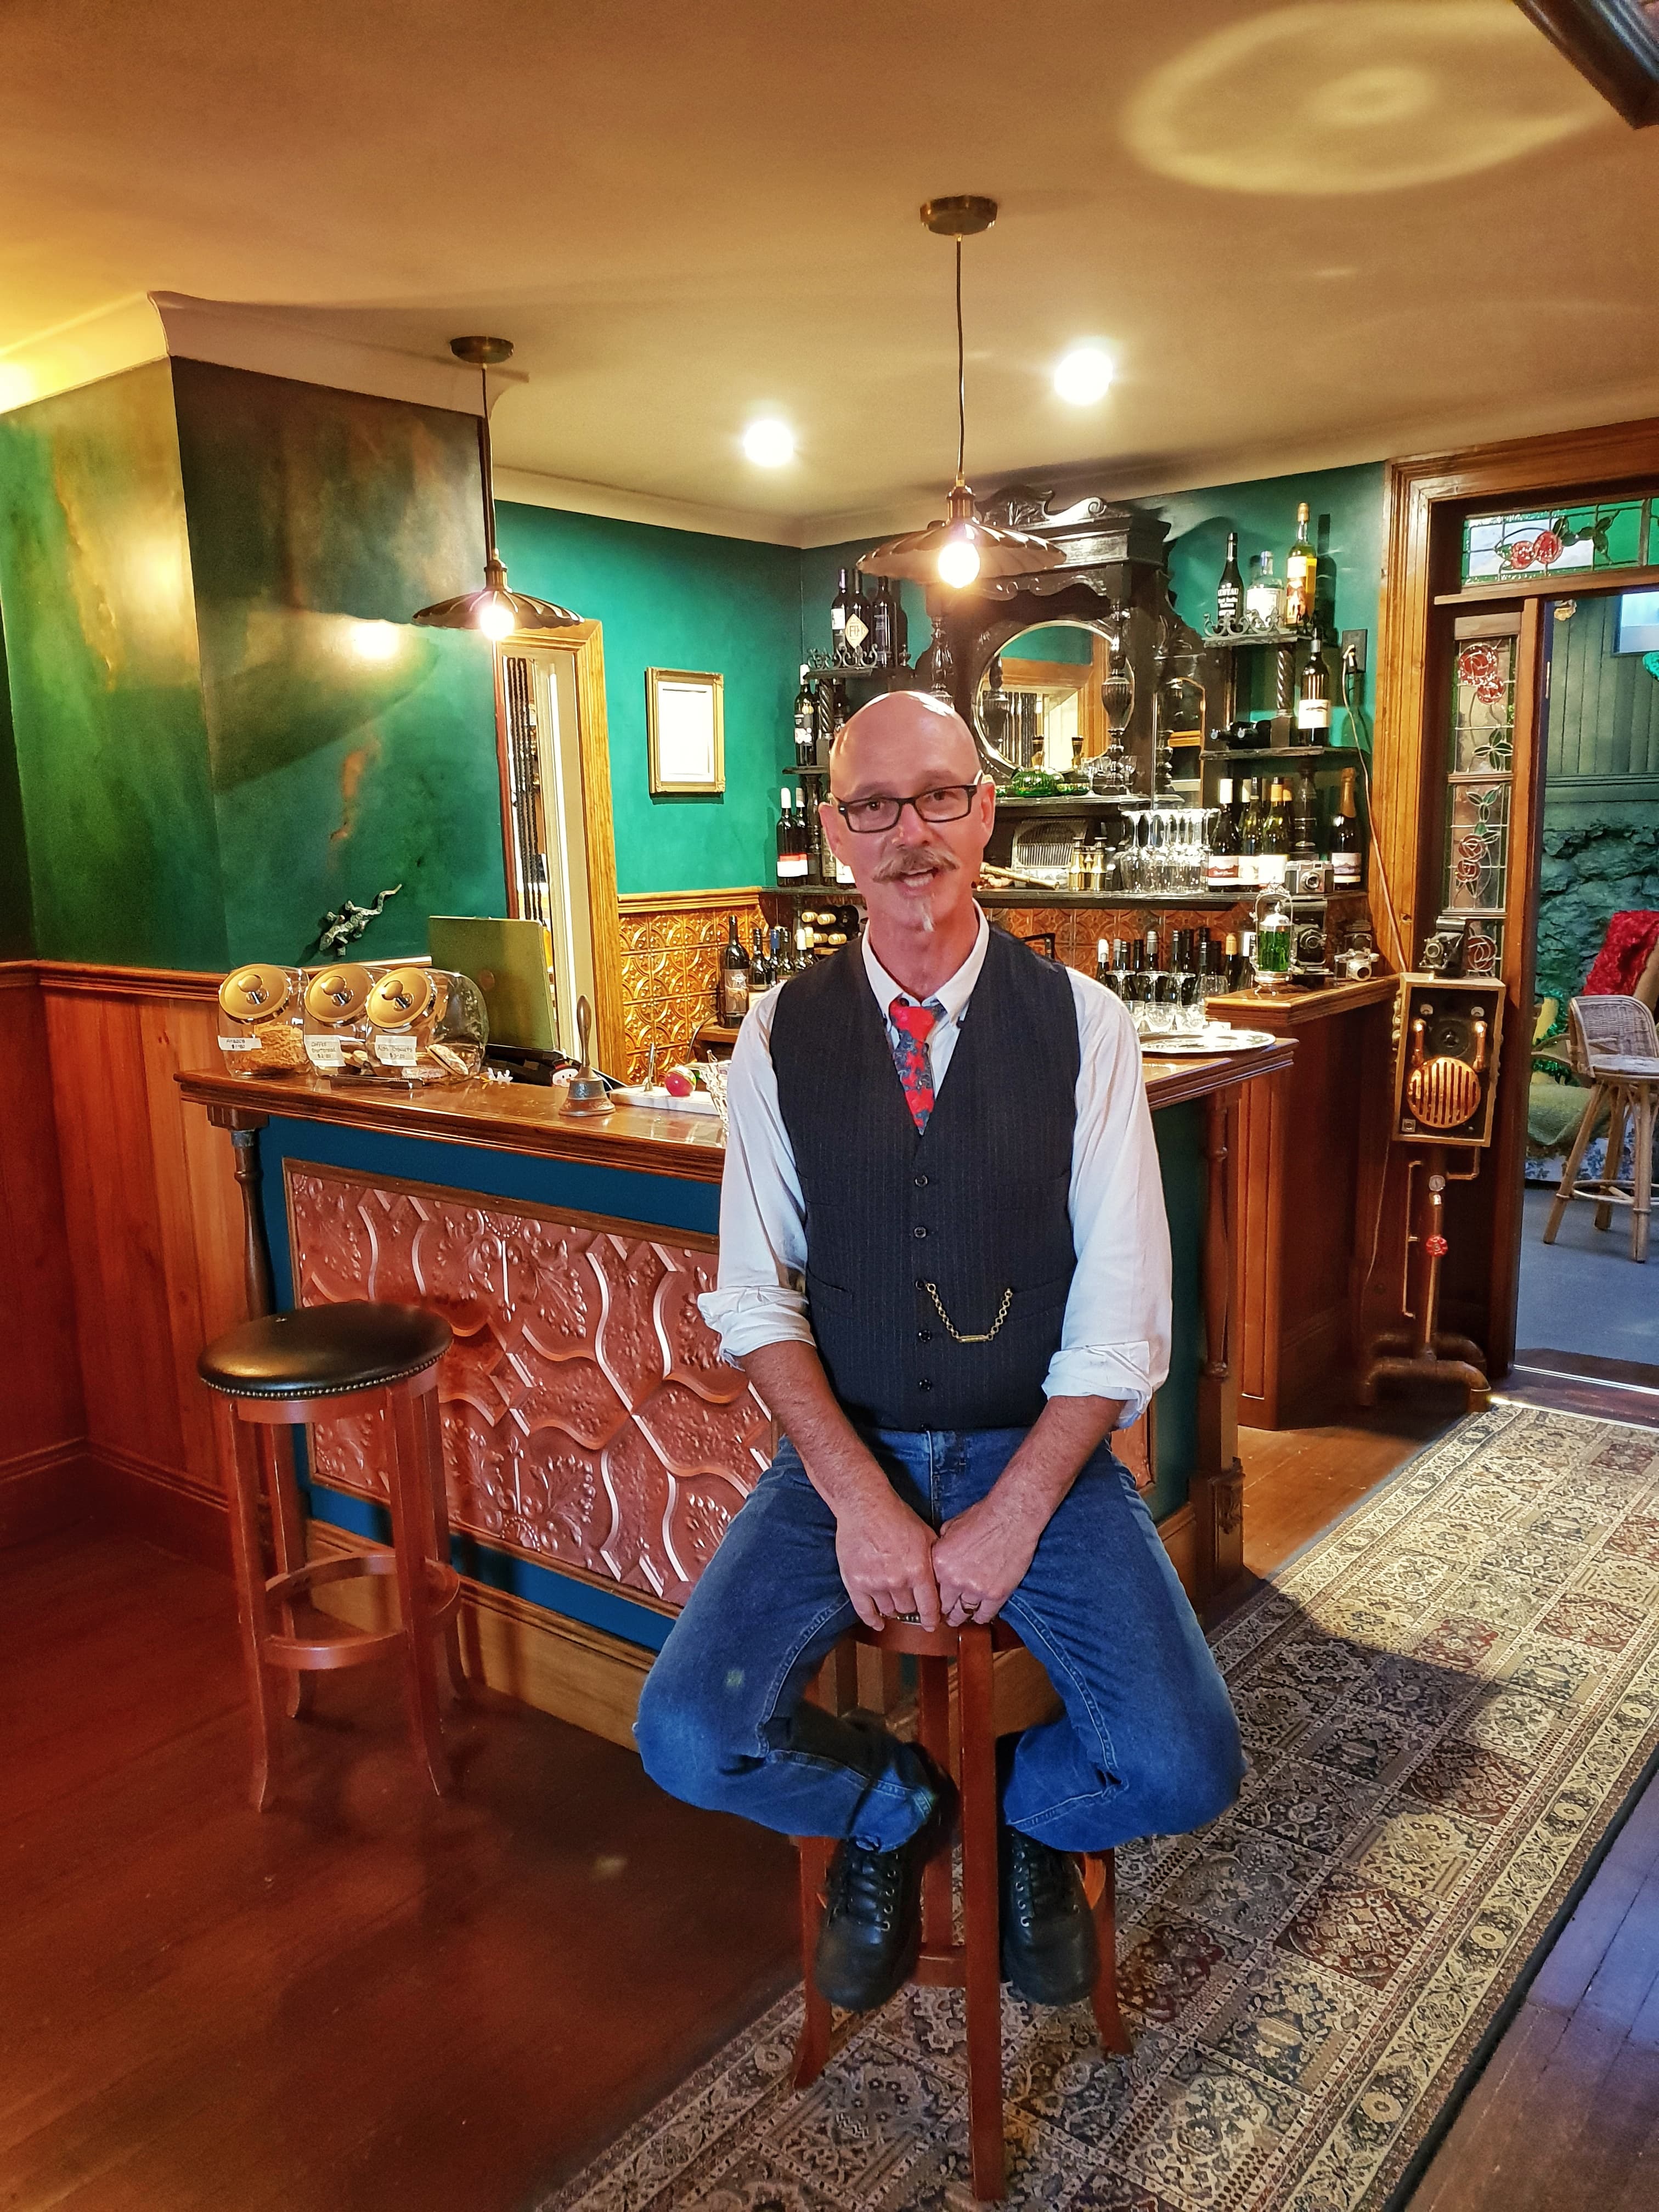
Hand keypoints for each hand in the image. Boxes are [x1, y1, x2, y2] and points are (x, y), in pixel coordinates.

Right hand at [834, 1487, 940, 1631]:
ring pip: (888, 1610)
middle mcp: (898, 1581)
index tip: (932, 1625)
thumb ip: (935, 1561)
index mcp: (918, 1570)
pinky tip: (878, 1622)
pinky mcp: (855, 1582)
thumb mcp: (926, 1535)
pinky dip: (872, 1620)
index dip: (932, 1619)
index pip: (929, 1607)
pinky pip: (864, 1611)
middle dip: (911, 1605)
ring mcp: (875, 1583)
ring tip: (894, 1600)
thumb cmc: (897, 1516)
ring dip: (893, 1608)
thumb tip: (943, 1581)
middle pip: (908, 1609)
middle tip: (910, 1600)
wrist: (865, 1505)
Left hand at [932, 1492, 1043, 1626]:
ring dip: (961, 1615)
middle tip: (946, 1613)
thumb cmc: (983, 1516)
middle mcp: (953, 1579)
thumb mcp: (950, 1527)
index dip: (932, 1596)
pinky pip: (984, 1616)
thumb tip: (939, 1559)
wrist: (1011, 1516)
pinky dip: (980, 1617)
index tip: (934, 1602)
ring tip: (961, 1616)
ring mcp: (975, 1589)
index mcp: (939, 1562)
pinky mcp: (996, 1594)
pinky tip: (979, 1614)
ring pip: (963, 1613)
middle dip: (945, 1610)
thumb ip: (941, 1548)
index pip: (929, 1590)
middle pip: (943, 1606)